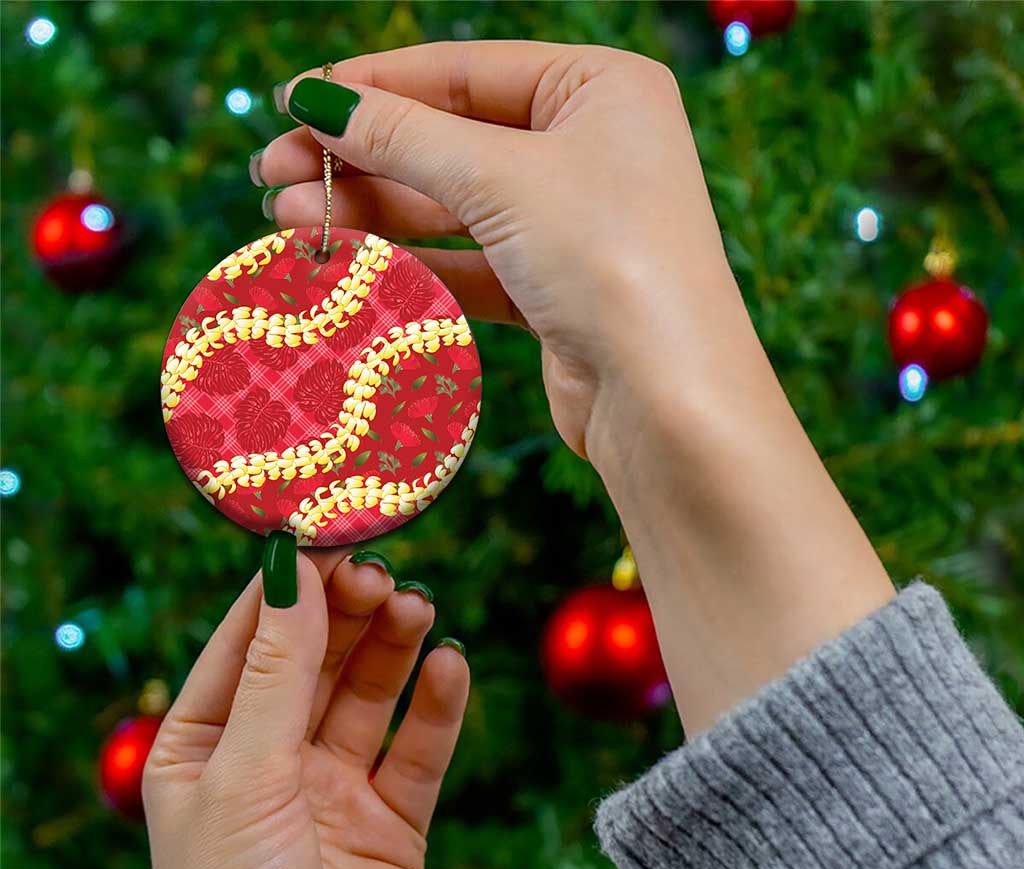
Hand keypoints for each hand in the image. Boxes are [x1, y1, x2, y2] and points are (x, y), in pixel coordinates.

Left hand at [144, 543, 468, 868]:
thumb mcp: (245, 777)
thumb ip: (277, 672)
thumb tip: (292, 568)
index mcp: (205, 747)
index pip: (249, 641)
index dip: (288, 586)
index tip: (329, 531)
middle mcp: (269, 761)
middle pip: (316, 659)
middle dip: (348, 612)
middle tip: (383, 573)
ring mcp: (333, 790)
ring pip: (370, 694)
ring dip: (394, 646)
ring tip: (418, 608)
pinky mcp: (392, 822)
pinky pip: (419, 748)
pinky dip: (438, 705)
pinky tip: (450, 666)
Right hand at [257, 41, 892, 734]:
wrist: (667, 400)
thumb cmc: (609, 260)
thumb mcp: (500, 178)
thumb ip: (404, 137)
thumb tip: (316, 101)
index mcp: (600, 89)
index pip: (464, 71)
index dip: (373, 87)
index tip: (293, 105)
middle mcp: (591, 149)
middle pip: (451, 140)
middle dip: (361, 159)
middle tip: (273, 175)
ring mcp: (573, 224)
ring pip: (454, 207)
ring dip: (373, 212)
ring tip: (290, 220)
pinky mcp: (554, 290)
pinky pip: (470, 262)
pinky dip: (412, 262)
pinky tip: (349, 263)